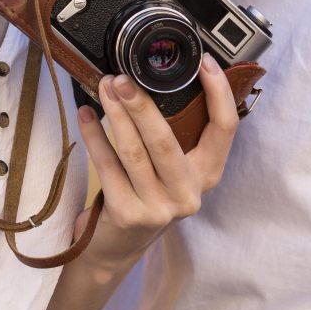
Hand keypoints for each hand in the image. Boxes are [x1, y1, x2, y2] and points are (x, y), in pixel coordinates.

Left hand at [76, 55, 241, 261]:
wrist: (116, 246)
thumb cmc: (145, 195)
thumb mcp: (171, 170)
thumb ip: (176, 136)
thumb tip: (156, 79)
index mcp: (207, 175)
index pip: (224, 129)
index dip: (219, 94)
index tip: (205, 63)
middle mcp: (188, 194)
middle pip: (166, 140)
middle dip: (142, 104)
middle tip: (123, 77)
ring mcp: (159, 208)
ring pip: (134, 151)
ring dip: (115, 115)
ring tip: (104, 88)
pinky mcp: (128, 215)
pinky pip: (108, 166)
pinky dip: (94, 137)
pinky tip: (85, 115)